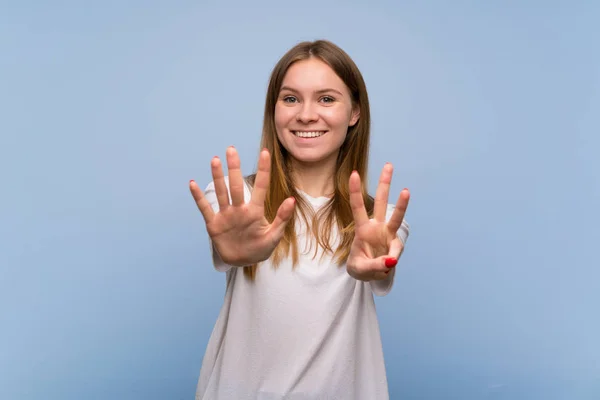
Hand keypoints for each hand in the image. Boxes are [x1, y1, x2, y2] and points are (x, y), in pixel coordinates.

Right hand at [189, 147, 295, 265]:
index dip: (263, 170)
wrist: (242, 262)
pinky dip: (198, 197)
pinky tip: (193, 183)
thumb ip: (282, 218)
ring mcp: (226, 215)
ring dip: (218, 177)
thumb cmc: (260, 248)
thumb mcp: (274, 236)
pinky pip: (205, 209)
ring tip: (215, 160)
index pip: (260, 187)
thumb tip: (292, 199)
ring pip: (222, 193)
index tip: (265, 153)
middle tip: (231, 149)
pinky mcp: (214, 224)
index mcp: (255, 211)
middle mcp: (239, 209)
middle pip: (237, 185)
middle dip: (234, 168)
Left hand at [346, 163, 409, 280]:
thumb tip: (391, 261)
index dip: (356, 191)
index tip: (354, 174)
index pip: (357, 207)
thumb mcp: (360, 269)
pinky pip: (396, 250)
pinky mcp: (396, 245)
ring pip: (396, 216)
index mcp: (362, 229)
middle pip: (381, 202)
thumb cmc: (360, 267)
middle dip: (384, 184)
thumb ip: (374, 265)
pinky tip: (387, 264)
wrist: (371, 276)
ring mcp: (388, 235)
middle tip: (388, 165)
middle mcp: (376, 227)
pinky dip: (392, 258)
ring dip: (402, 203)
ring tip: (406, 190)